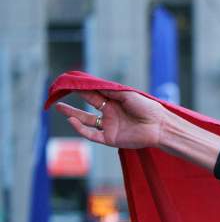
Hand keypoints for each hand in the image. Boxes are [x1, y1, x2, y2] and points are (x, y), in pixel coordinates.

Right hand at [54, 89, 168, 149]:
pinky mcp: (110, 138)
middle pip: (87, 106)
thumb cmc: (148, 108)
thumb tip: (91, 84)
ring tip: (58, 107)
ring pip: (85, 120)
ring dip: (72, 114)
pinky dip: (80, 129)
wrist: (160, 126)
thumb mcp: (127, 94)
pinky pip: (91, 134)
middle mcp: (110, 113)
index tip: (68, 82)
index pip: (94, 93)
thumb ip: (109, 90)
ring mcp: (109, 126)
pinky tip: (72, 121)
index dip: (81, 88)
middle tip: (58, 94)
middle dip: (72, 100)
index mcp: (115, 102)